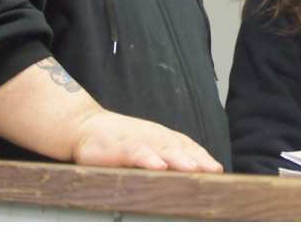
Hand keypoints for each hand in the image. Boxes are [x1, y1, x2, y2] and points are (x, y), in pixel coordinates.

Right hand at [66, 108, 222, 172]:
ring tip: (193, 169)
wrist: (83, 126)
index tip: (217, 170)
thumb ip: (166, 156)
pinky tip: (158, 165)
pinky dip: (147, 158)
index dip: (202, 157)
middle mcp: (153, 137)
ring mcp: (136, 140)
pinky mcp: (117, 146)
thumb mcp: (146, 147)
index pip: (187, 147)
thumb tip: (194, 174)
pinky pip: (134, 152)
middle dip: (197, 160)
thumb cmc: (119, 140)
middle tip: (213, 172)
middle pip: (179, 148)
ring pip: (160, 149)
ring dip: (178, 159)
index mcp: (162, 138)